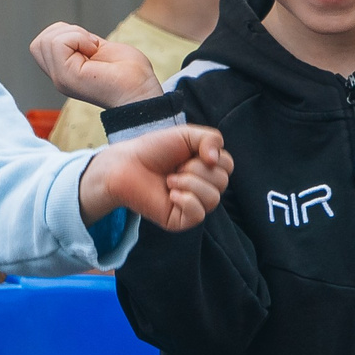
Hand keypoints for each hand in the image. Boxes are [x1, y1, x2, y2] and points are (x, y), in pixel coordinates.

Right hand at [31, 23, 163, 108]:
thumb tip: (69, 32)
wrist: (142, 92)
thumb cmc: (131, 75)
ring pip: (46, 41)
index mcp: (65, 72)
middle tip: (91, 46)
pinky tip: (94, 51)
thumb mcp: (100, 50)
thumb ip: (81, 43)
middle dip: (65, 33)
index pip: (42, 45)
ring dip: (74, 35)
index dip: (65, 35)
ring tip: (93, 49)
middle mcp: (59, 78)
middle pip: (38, 43)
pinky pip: (58, 43)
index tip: (90, 45)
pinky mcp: (68, 77)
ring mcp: (62, 79)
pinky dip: (78, 38)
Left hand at [79, 125, 231, 230]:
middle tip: (176, 168)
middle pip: (222, 181)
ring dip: (190, 183)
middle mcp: (203, 187)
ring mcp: (193, 205)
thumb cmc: (154, 150)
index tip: (189, 153)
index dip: (212, 156)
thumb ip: (211, 139)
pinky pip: (199, 214)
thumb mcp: (186, 134)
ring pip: (214, 198)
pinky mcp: (181, 220)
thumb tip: (216, 160)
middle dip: (197, 169)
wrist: (126, 165)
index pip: (227, 165)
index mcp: (206, 168)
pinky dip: (186, 200)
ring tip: (170, 180)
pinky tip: (171, 195)